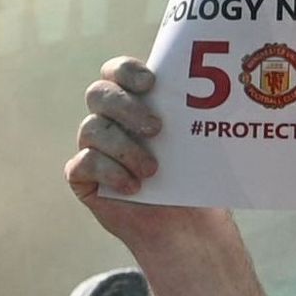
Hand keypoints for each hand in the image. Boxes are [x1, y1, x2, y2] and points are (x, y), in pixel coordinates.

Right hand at [67, 56, 219, 247]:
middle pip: (99, 93)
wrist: (185, 225)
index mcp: (134, 101)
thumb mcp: (196, 144)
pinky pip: (83, 163)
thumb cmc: (192, 179)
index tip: (151, 83)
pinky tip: (133, 187)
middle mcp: (108, 119)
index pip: (116, 71)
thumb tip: (214, 95)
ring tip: (152, 171)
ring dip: (124, 148)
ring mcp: (92, 146)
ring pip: (91, 128)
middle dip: (126, 107)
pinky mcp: (81, 176)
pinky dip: (110, 172)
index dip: (126, 71)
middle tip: (156, 129)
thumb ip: (191, 116)